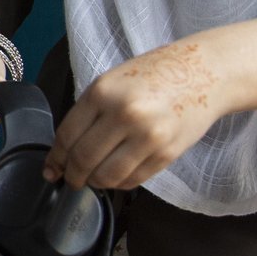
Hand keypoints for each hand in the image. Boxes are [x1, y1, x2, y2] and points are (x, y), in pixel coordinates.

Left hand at [44, 38, 223, 190]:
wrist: (205, 72)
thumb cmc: (155, 74)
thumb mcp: (113, 82)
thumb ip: (88, 112)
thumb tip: (64, 151)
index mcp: (103, 92)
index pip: (67, 136)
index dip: (56, 158)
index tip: (51, 170)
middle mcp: (124, 114)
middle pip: (84, 160)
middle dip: (73, 176)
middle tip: (71, 180)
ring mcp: (148, 136)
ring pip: (107, 176)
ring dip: (96, 183)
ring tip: (95, 178)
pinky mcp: (167, 153)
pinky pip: (133, 180)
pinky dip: (120, 183)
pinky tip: (117, 175)